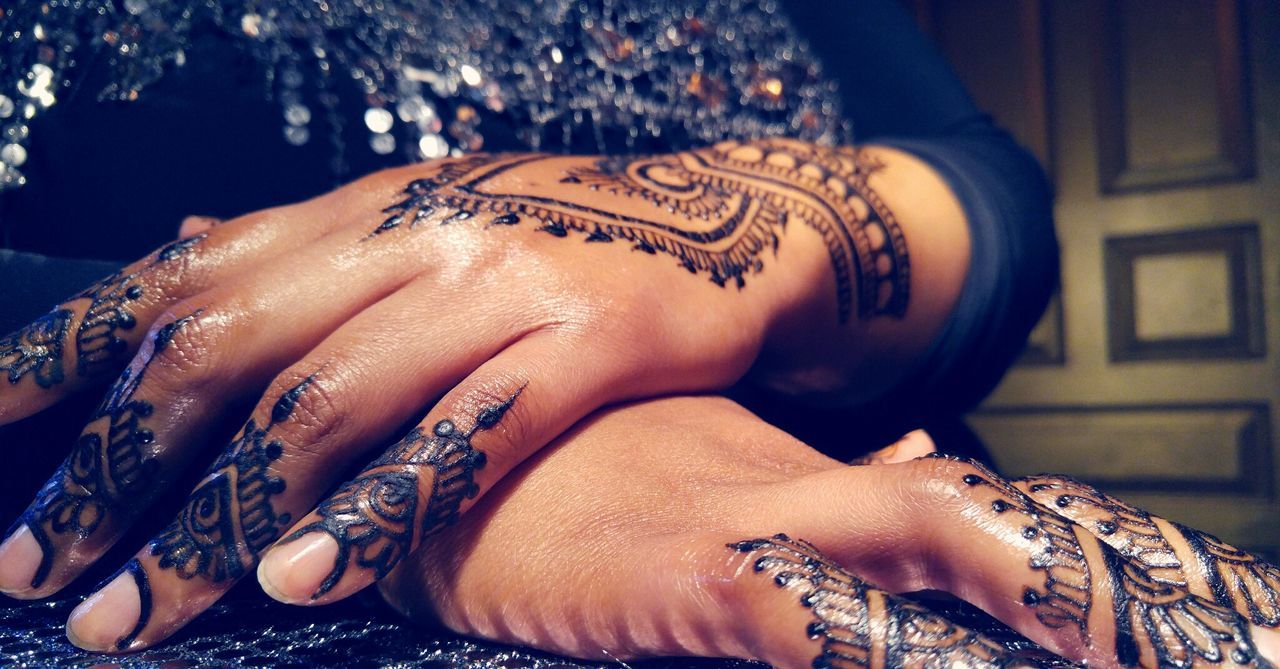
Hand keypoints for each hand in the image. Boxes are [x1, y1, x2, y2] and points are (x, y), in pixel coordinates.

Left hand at [0, 140, 965, 648]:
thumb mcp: (424, 221)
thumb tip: (179, 253)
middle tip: (38, 578)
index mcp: (359, 207)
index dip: (63, 361)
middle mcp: (412, 233)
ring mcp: (500, 284)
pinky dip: (376, 509)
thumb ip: (306, 253)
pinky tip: (304, 579)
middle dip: (118, 474)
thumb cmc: (557, 239)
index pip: (175, 279)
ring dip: (218, 519)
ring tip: (139, 615)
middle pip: (226, 352)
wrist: (729, 216)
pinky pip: (464, 436)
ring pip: (325, 404)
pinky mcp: (588, 339)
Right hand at [350, 397, 1274, 668]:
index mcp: (824, 481)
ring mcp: (761, 528)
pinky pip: (827, 620)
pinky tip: (972, 632)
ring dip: (1039, 586)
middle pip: (996, 516)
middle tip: (1196, 630)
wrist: (459, 464)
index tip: (1173, 611)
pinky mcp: (696, 576)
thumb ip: (841, 482)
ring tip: (1123, 631)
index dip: (1085, 557)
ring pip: (944, 540)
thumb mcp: (719, 476)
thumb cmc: (579, 476)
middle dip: (1096, 578)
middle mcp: (815, 492)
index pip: (989, 510)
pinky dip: (892, 642)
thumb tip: (943, 461)